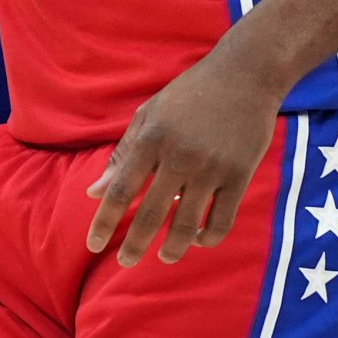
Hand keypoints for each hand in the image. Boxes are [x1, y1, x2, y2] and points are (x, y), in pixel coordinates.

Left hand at [85, 50, 283, 267]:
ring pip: (186, 225)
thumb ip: (123, 153)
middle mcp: (179, 157)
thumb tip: (95, 192)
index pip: (121, 189)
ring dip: (172, 249)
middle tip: (125, 262)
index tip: (92, 244)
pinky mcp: (240, 175)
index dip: (104, 221)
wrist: (246, 75)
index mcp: (152, 138)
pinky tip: (198, 240)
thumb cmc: (191, 92)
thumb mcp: (150, 114)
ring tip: (164, 256)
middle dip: (134, 245)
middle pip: (150, 214)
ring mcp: (212, 168)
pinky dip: (207, 238)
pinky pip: (222, 220)